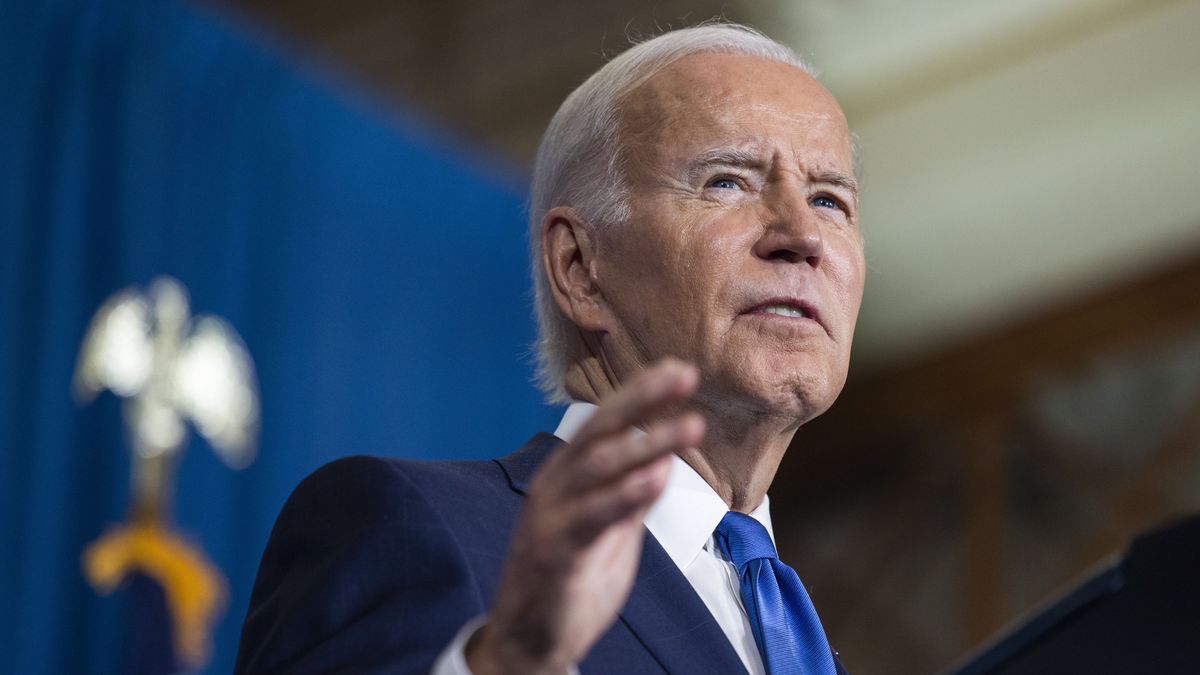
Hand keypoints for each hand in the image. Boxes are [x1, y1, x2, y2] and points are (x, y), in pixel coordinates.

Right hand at [466, 359, 704, 674]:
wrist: (529, 639)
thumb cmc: (570, 579)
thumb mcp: (610, 530)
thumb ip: (632, 494)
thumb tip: (663, 457)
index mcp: (569, 474)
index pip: (607, 422)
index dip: (642, 393)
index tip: (680, 370)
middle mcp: (556, 484)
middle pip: (600, 429)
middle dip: (643, 399)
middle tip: (684, 375)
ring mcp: (551, 515)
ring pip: (599, 466)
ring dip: (648, 442)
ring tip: (691, 426)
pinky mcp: (553, 550)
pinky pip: (590, 516)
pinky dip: (624, 494)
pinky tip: (655, 477)